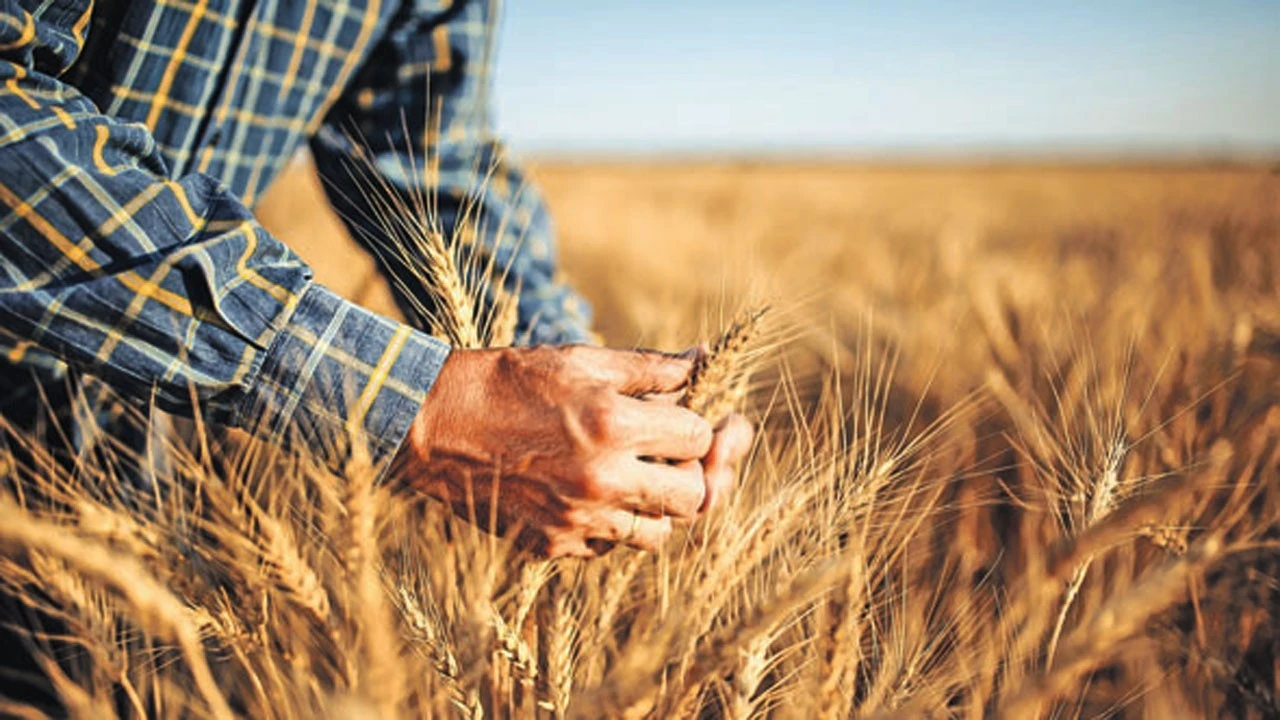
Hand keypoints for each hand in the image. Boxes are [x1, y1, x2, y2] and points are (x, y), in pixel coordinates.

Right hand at [391, 345, 737, 556]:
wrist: (432, 425)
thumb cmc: (508, 381)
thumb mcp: (580, 359)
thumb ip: (650, 367)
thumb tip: (703, 359)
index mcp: (613, 424)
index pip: (698, 438)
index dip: (699, 426)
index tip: (683, 418)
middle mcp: (601, 479)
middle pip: (693, 496)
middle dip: (693, 473)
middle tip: (675, 456)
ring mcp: (577, 519)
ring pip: (658, 534)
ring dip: (659, 506)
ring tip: (640, 478)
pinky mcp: (553, 544)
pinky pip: (610, 547)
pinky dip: (615, 525)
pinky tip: (599, 495)